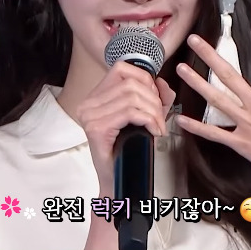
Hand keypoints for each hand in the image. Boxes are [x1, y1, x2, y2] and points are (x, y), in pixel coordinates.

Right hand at [75, 61, 175, 191]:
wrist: (117, 181)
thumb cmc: (129, 148)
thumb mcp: (145, 115)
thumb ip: (155, 96)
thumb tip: (161, 82)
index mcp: (96, 96)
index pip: (121, 68)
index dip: (144, 78)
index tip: (155, 97)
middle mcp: (88, 103)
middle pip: (130, 84)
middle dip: (153, 99)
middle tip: (161, 117)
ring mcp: (90, 115)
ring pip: (132, 97)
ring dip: (153, 112)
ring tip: (158, 126)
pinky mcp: (96, 128)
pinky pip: (130, 113)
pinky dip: (149, 120)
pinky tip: (155, 131)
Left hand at [174, 7, 250, 190]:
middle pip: (230, 75)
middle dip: (210, 55)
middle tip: (194, 39)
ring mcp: (246, 124)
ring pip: (216, 99)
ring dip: (197, 83)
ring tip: (180, 68)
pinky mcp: (240, 142)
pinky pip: (214, 134)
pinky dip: (197, 127)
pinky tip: (180, 119)